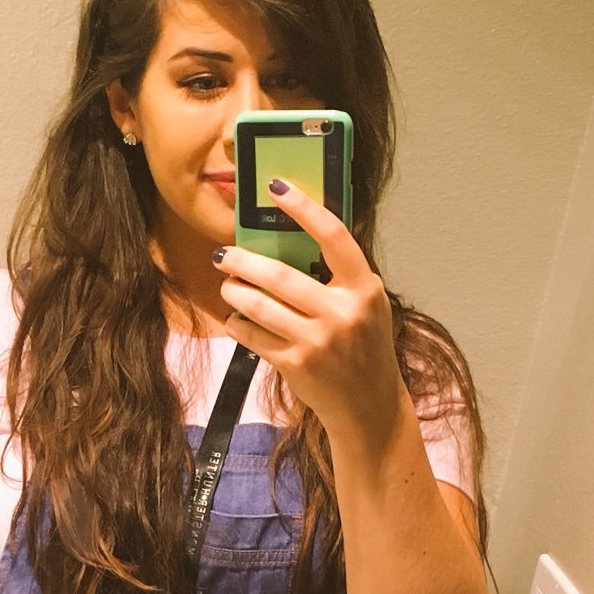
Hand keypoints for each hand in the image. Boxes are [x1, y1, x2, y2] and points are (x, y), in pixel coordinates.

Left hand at [217, 178, 407, 449]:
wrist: (369, 405)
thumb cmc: (365, 348)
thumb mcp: (369, 306)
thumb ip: (343, 276)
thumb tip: (303, 234)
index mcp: (363, 289)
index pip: (333, 236)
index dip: (303, 208)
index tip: (277, 188)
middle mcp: (341, 313)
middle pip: (281, 274)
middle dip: (243, 261)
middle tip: (224, 253)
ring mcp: (317, 341)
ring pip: (260, 305)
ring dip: (235, 291)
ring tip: (227, 284)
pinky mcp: (295, 365)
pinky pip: (253, 336)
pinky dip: (238, 323)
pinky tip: (235, 317)